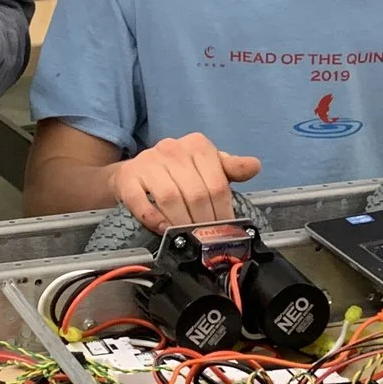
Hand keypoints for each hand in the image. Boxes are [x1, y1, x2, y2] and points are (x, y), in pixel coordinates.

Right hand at [110, 131, 260, 231]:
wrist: (133, 173)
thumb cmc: (176, 173)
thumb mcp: (206, 167)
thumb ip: (230, 169)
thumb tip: (254, 166)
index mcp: (197, 145)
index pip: (217, 182)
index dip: (223, 211)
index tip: (225, 229)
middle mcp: (172, 148)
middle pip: (196, 192)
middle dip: (204, 221)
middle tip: (207, 239)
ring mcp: (147, 162)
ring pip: (170, 198)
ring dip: (181, 223)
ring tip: (188, 237)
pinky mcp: (127, 177)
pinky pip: (140, 201)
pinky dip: (153, 219)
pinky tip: (163, 230)